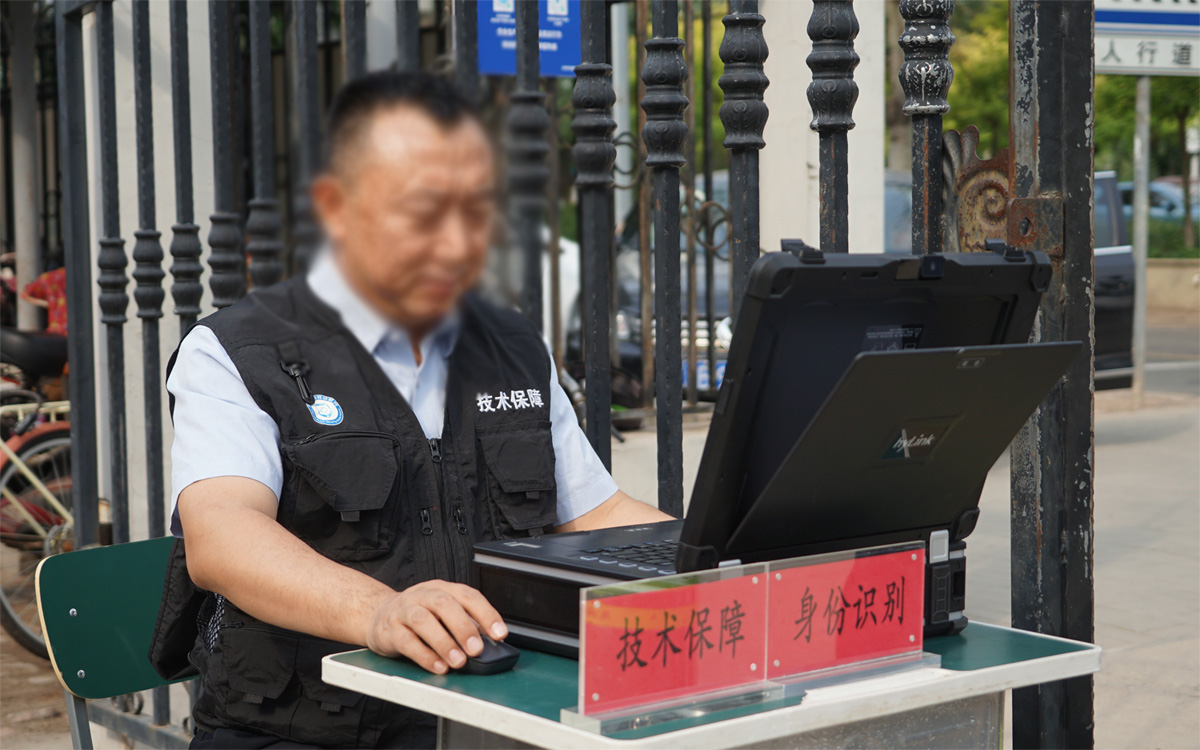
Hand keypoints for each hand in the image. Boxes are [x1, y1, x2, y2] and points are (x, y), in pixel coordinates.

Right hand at [365, 580, 507, 673]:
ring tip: (458, 661)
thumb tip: (488, 643)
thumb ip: (463, 624)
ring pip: (423, 621)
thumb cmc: (418, 615)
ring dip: (443, 642)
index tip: (500, 633)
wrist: (377, 615)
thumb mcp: (442, 614)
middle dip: (463, 627)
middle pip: (444, 604)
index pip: (468, 596)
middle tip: (477, 649)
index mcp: (442, 589)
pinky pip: (407, 642)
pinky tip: (438, 666)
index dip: (486, 613)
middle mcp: (423, 596)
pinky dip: (424, 656)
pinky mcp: (389, 630)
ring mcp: (404, 611)